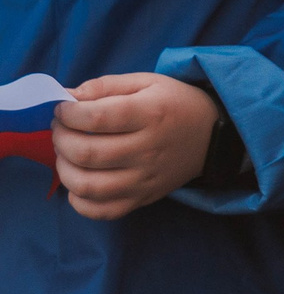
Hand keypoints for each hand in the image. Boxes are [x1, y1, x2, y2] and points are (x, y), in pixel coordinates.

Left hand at [52, 72, 218, 218]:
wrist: (213, 136)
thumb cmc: (176, 104)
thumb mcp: (148, 82)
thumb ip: (106, 86)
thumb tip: (68, 96)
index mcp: (151, 114)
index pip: (95, 118)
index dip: (68, 113)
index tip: (63, 108)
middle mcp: (148, 149)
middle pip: (86, 152)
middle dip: (60, 138)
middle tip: (61, 128)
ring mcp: (145, 179)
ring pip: (88, 185)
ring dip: (64, 169)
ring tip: (66, 154)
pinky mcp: (144, 198)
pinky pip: (102, 211)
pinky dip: (80, 200)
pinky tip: (80, 181)